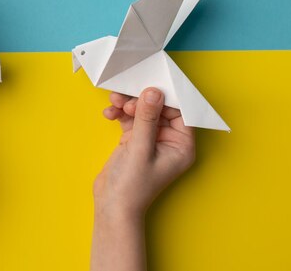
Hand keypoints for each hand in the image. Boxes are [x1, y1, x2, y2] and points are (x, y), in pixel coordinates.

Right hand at [95, 87, 194, 219]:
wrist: (111, 207)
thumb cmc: (132, 187)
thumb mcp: (140, 148)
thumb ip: (147, 118)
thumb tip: (153, 92)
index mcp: (181, 145)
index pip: (180, 112)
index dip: (166, 97)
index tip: (151, 83)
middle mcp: (169, 141)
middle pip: (159, 108)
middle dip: (141, 99)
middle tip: (126, 96)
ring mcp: (151, 139)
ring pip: (142, 111)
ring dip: (127, 104)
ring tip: (114, 103)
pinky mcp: (134, 140)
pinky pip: (129, 118)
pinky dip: (119, 114)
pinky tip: (109, 114)